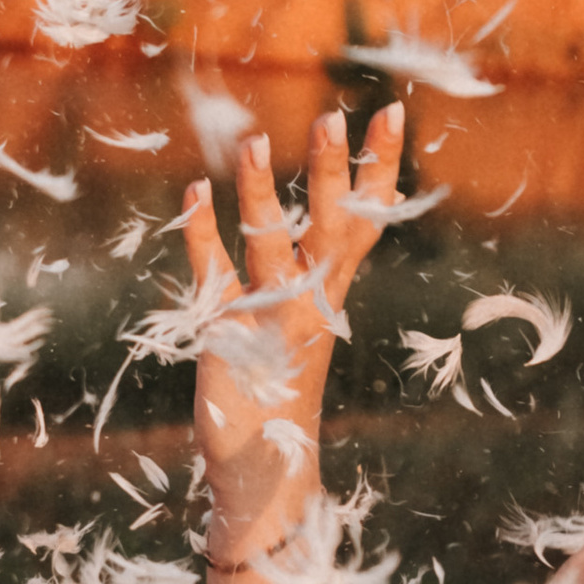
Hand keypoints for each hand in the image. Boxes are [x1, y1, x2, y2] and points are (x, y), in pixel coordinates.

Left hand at [186, 106, 405, 558]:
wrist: (263, 470)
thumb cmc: (282, 390)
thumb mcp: (304, 323)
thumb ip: (309, 275)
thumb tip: (327, 222)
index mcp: (331, 294)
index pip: (366, 221)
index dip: (380, 168)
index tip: (391, 113)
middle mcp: (310, 302)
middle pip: (332, 229)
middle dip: (336, 175)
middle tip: (336, 117)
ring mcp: (270, 319)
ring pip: (272, 249)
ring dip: (261, 195)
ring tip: (252, 140)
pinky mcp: (226, 335)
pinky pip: (214, 277)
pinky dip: (201, 235)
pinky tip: (192, 193)